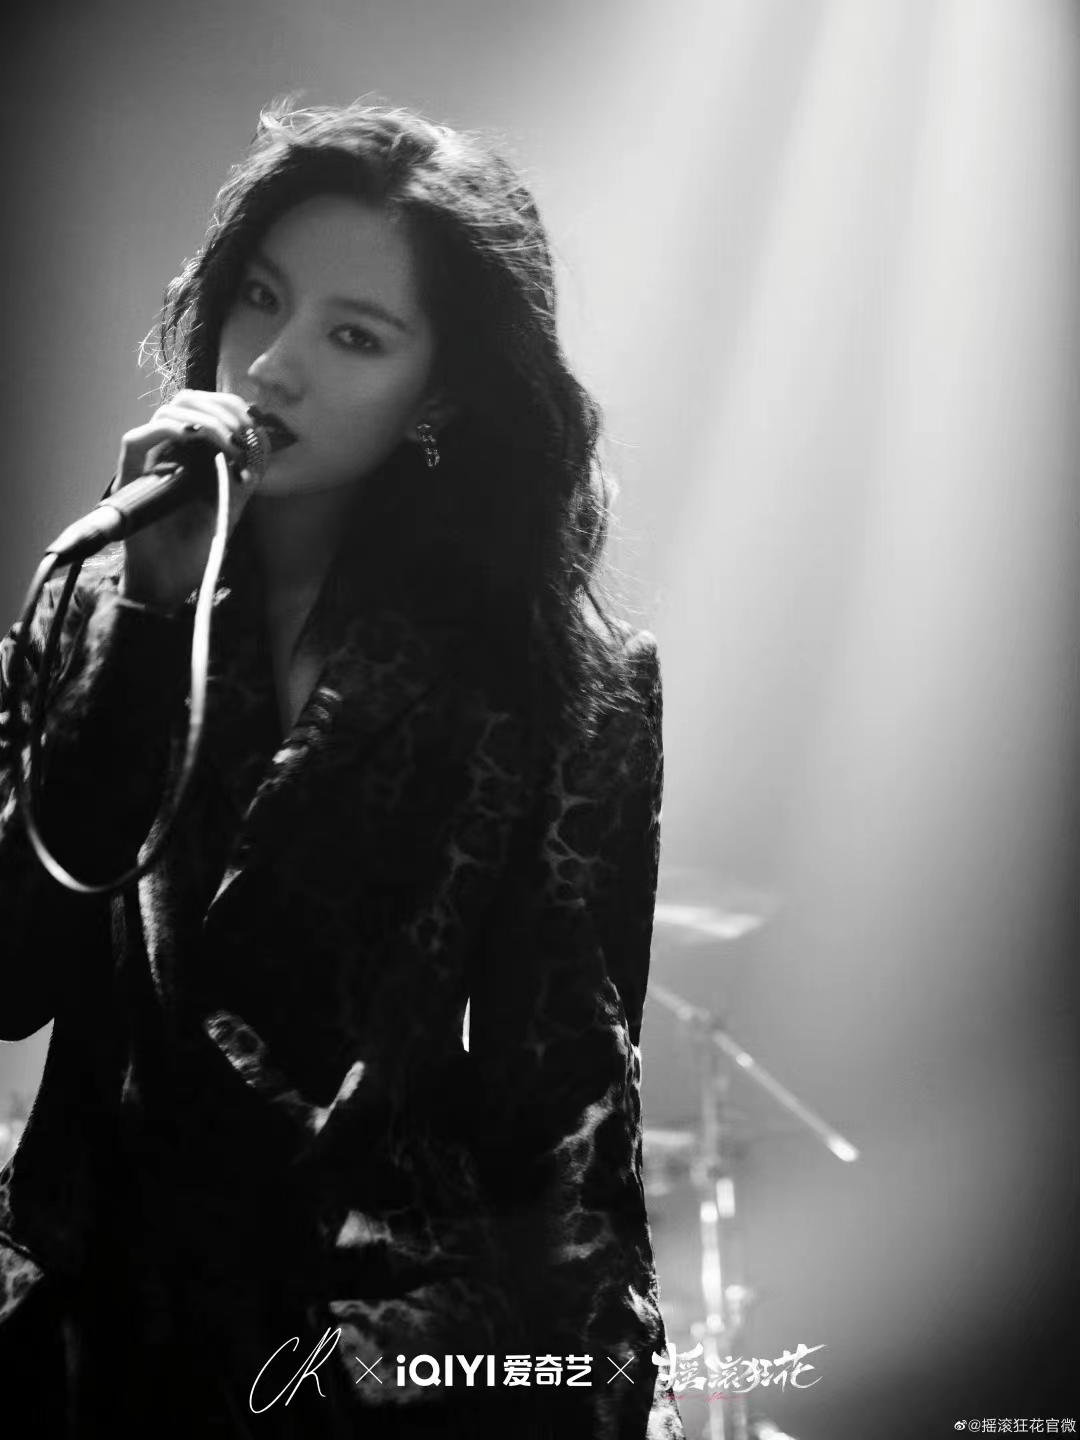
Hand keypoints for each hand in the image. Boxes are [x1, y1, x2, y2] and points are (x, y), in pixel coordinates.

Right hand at [117, 390, 260, 609]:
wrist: (167, 581)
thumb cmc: (197, 549)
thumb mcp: (232, 507)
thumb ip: (244, 474)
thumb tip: (259, 440)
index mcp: (194, 453)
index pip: (208, 407)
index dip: (232, 406)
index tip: (255, 424)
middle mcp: (169, 450)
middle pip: (188, 401)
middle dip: (221, 408)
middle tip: (242, 432)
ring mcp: (147, 460)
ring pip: (168, 413)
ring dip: (203, 419)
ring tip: (228, 442)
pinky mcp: (128, 474)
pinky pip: (137, 438)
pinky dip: (169, 431)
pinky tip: (194, 440)